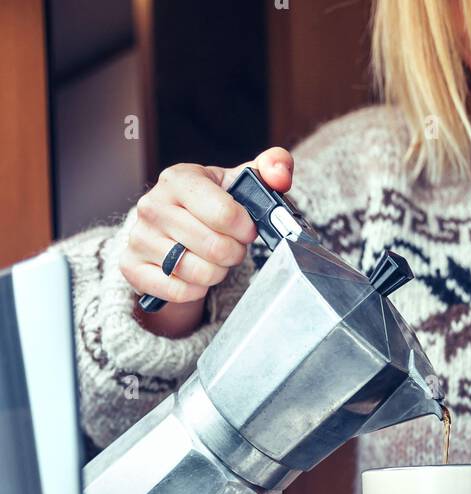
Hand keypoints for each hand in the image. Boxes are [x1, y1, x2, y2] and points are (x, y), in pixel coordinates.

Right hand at [120, 147, 294, 337]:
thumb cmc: (210, 206)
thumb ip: (270, 168)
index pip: (225, 214)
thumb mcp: (239, 183)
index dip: (245, 229)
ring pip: (198, 273)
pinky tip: (196, 276)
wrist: (171, 232)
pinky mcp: (133, 267)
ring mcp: (139, 237)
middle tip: (232, 248)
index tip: (246, 230)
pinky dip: (196, 290)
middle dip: (233, 253)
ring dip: (217, 273)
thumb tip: (280, 173)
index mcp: (179, 179)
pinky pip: (179, 291)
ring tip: (214, 260)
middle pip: (215, 248)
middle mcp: (152, 205)